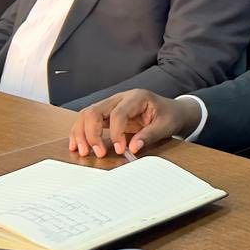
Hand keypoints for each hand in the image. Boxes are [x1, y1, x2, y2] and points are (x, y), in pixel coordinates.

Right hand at [69, 90, 201, 157]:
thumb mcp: (166, 125)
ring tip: (83, 151)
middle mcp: (120, 98)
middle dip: (91, 133)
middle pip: (95, 111)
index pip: (118, 114)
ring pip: (86, 115)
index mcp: (137, 97)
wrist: (173, 111)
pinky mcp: (106, 114)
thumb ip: (149, 135)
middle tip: (97, 152)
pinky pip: (87, 121)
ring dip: (81, 133)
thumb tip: (132, 148)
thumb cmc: (170, 116)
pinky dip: (80, 133)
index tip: (121, 150)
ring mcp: (111, 105)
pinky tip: (77, 145)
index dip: (116, 133)